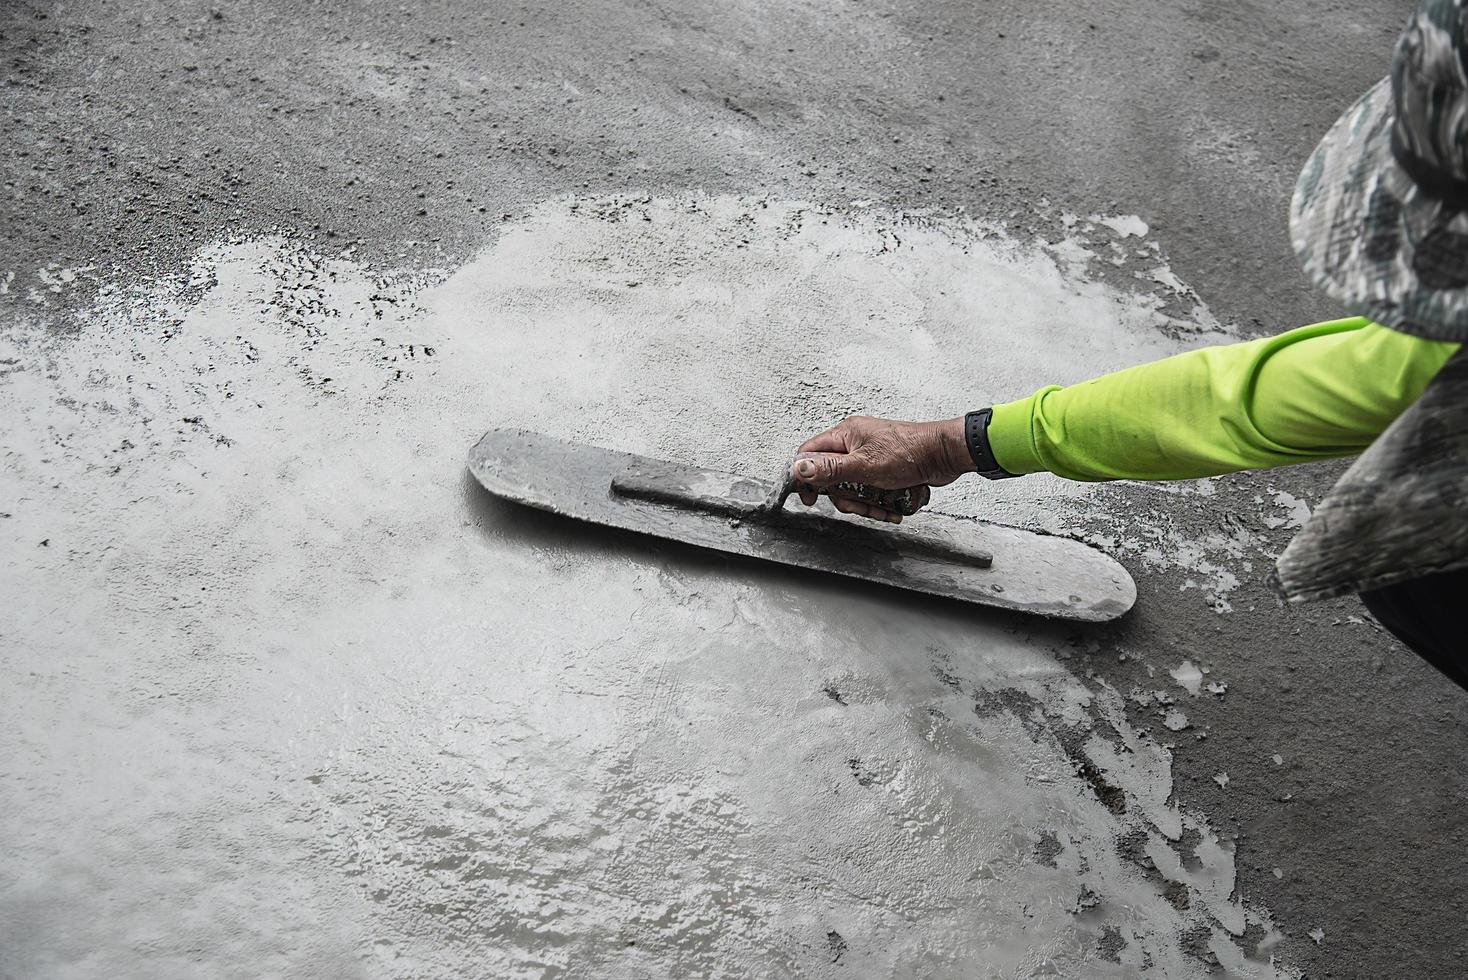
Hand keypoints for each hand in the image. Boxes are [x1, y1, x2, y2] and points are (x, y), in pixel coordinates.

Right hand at [791, 415, 973, 522]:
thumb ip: (830, 469)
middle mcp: (855, 443)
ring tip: (881, 509)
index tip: (809, 497)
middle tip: (858, 504)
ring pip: (852, 486)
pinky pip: (870, 489)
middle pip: (832, 476)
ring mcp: (870, 456)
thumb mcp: (864, 466)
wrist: (944, 454)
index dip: (806, 477)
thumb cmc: (909, 452)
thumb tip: (799, 469)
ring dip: (865, 503)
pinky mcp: (883, 469)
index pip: (811, 453)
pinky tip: (891, 509)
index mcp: (846, 434)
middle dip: (845, 497)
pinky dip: (878, 501)